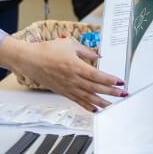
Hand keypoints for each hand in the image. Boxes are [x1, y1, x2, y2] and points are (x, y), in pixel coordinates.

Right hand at [0, 36, 124, 111]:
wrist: (29, 60)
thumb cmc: (47, 50)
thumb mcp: (69, 44)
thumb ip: (85, 51)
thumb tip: (98, 56)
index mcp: (75, 66)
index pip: (97, 75)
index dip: (110, 80)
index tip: (120, 81)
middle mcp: (73, 79)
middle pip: (96, 88)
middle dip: (111, 92)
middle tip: (123, 94)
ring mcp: (68, 87)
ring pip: (88, 97)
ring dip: (102, 102)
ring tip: (114, 106)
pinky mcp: (63, 92)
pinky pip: (78, 101)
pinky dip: (87, 106)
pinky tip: (96, 109)